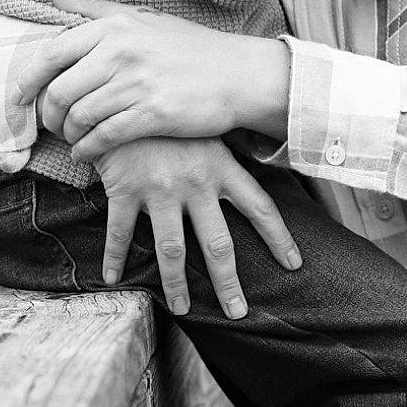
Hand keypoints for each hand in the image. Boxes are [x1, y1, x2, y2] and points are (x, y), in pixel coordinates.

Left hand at [15, 0, 291, 158]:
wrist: (240, 74)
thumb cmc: (191, 47)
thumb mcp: (144, 18)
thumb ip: (96, 8)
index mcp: (114, 27)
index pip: (51, 54)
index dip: (27, 81)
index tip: (19, 98)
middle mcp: (121, 51)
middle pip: (58, 91)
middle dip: (48, 115)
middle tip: (53, 125)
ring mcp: (136, 83)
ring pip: (78, 116)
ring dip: (69, 135)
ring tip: (74, 138)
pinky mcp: (152, 113)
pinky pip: (102, 137)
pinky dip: (88, 150)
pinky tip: (89, 154)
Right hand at [92, 135, 300, 317]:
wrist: (124, 94)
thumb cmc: (172, 116)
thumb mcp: (208, 131)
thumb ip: (227, 159)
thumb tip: (252, 181)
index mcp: (222, 167)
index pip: (260, 208)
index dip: (279, 238)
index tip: (293, 265)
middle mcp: (196, 182)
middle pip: (218, 244)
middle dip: (228, 282)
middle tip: (237, 311)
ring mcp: (160, 188)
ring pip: (173, 250)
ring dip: (177, 285)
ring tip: (182, 309)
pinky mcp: (125, 189)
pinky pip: (120, 232)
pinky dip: (114, 258)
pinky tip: (113, 278)